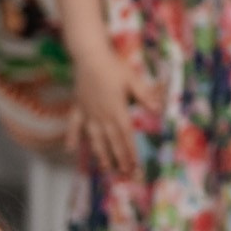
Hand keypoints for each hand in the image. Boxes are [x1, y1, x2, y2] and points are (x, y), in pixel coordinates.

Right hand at [67, 42, 163, 178]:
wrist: (89, 56)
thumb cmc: (113, 67)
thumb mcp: (133, 79)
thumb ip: (145, 95)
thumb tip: (159, 109)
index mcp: (117, 110)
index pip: (127, 137)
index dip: (132, 153)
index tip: (137, 167)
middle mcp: (103, 116)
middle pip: (113, 142)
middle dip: (120, 159)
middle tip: (126, 174)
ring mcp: (89, 113)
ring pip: (95, 138)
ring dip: (101, 154)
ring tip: (106, 168)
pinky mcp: (78, 107)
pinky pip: (74, 125)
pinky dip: (72, 137)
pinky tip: (71, 149)